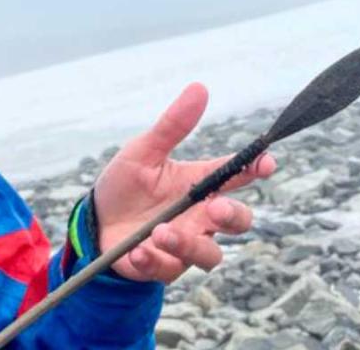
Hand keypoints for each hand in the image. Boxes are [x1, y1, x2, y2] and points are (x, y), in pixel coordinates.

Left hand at [93, 83, 275, 282]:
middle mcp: (199, 216)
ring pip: (210, 254)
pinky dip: (155, 260)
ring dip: (189, 244)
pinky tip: (138, 250)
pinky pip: (169, 270)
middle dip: (233, 215)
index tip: (265, 162)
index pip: (237, 176)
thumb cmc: (124, 185)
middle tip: (214, 206)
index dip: (257, 168)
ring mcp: (184, 244)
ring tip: (160, 232)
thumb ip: (172, 125)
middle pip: (238, 221)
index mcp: (199, 184)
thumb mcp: (143, 151)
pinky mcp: (162, 266)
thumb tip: (199, 88)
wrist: (94, 222)